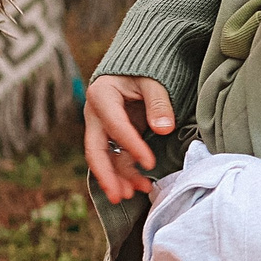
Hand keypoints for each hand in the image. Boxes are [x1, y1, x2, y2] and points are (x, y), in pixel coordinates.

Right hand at [85, 75, 174, 201]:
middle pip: (96, 149)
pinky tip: (139, 185)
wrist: (138, 64)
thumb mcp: (154, 80)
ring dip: (118, 178)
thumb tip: (164, 128)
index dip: (132, 146)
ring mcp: (102, 126)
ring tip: (135, 194)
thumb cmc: (146, 69)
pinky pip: (115, 158)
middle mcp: (95, 114)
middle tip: (119, 196)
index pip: (115, 126)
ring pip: (104, 158)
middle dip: (107, 175)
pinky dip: (125, 173)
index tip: (150, 163)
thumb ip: (159, 102)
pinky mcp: (112, 135)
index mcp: (101, 95)